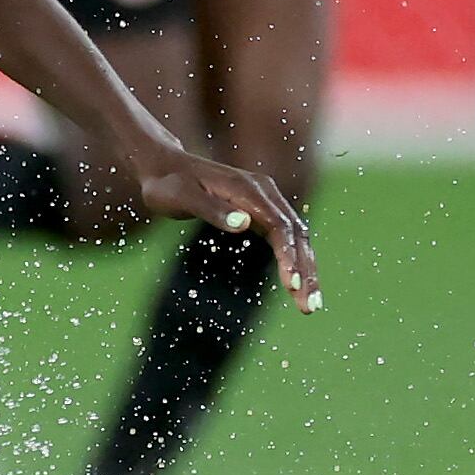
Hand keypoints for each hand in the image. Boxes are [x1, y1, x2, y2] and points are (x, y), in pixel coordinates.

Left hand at [131, 145, 321, 310]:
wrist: (164, 167)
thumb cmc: (167, 185)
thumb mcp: (182, 196)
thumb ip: (211, 209)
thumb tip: (243, 223)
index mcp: (247, 188)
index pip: (279, 226)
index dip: (288, 256)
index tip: (292, 284)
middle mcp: (264, 192)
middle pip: (296, 234)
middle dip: (305, 271)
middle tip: (309, 306)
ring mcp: (265, 200)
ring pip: (296, 237)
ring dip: (306, 270)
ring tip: (310, 304)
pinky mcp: (261, 210)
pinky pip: (286, 237)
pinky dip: (295, 260)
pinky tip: (298, 283)